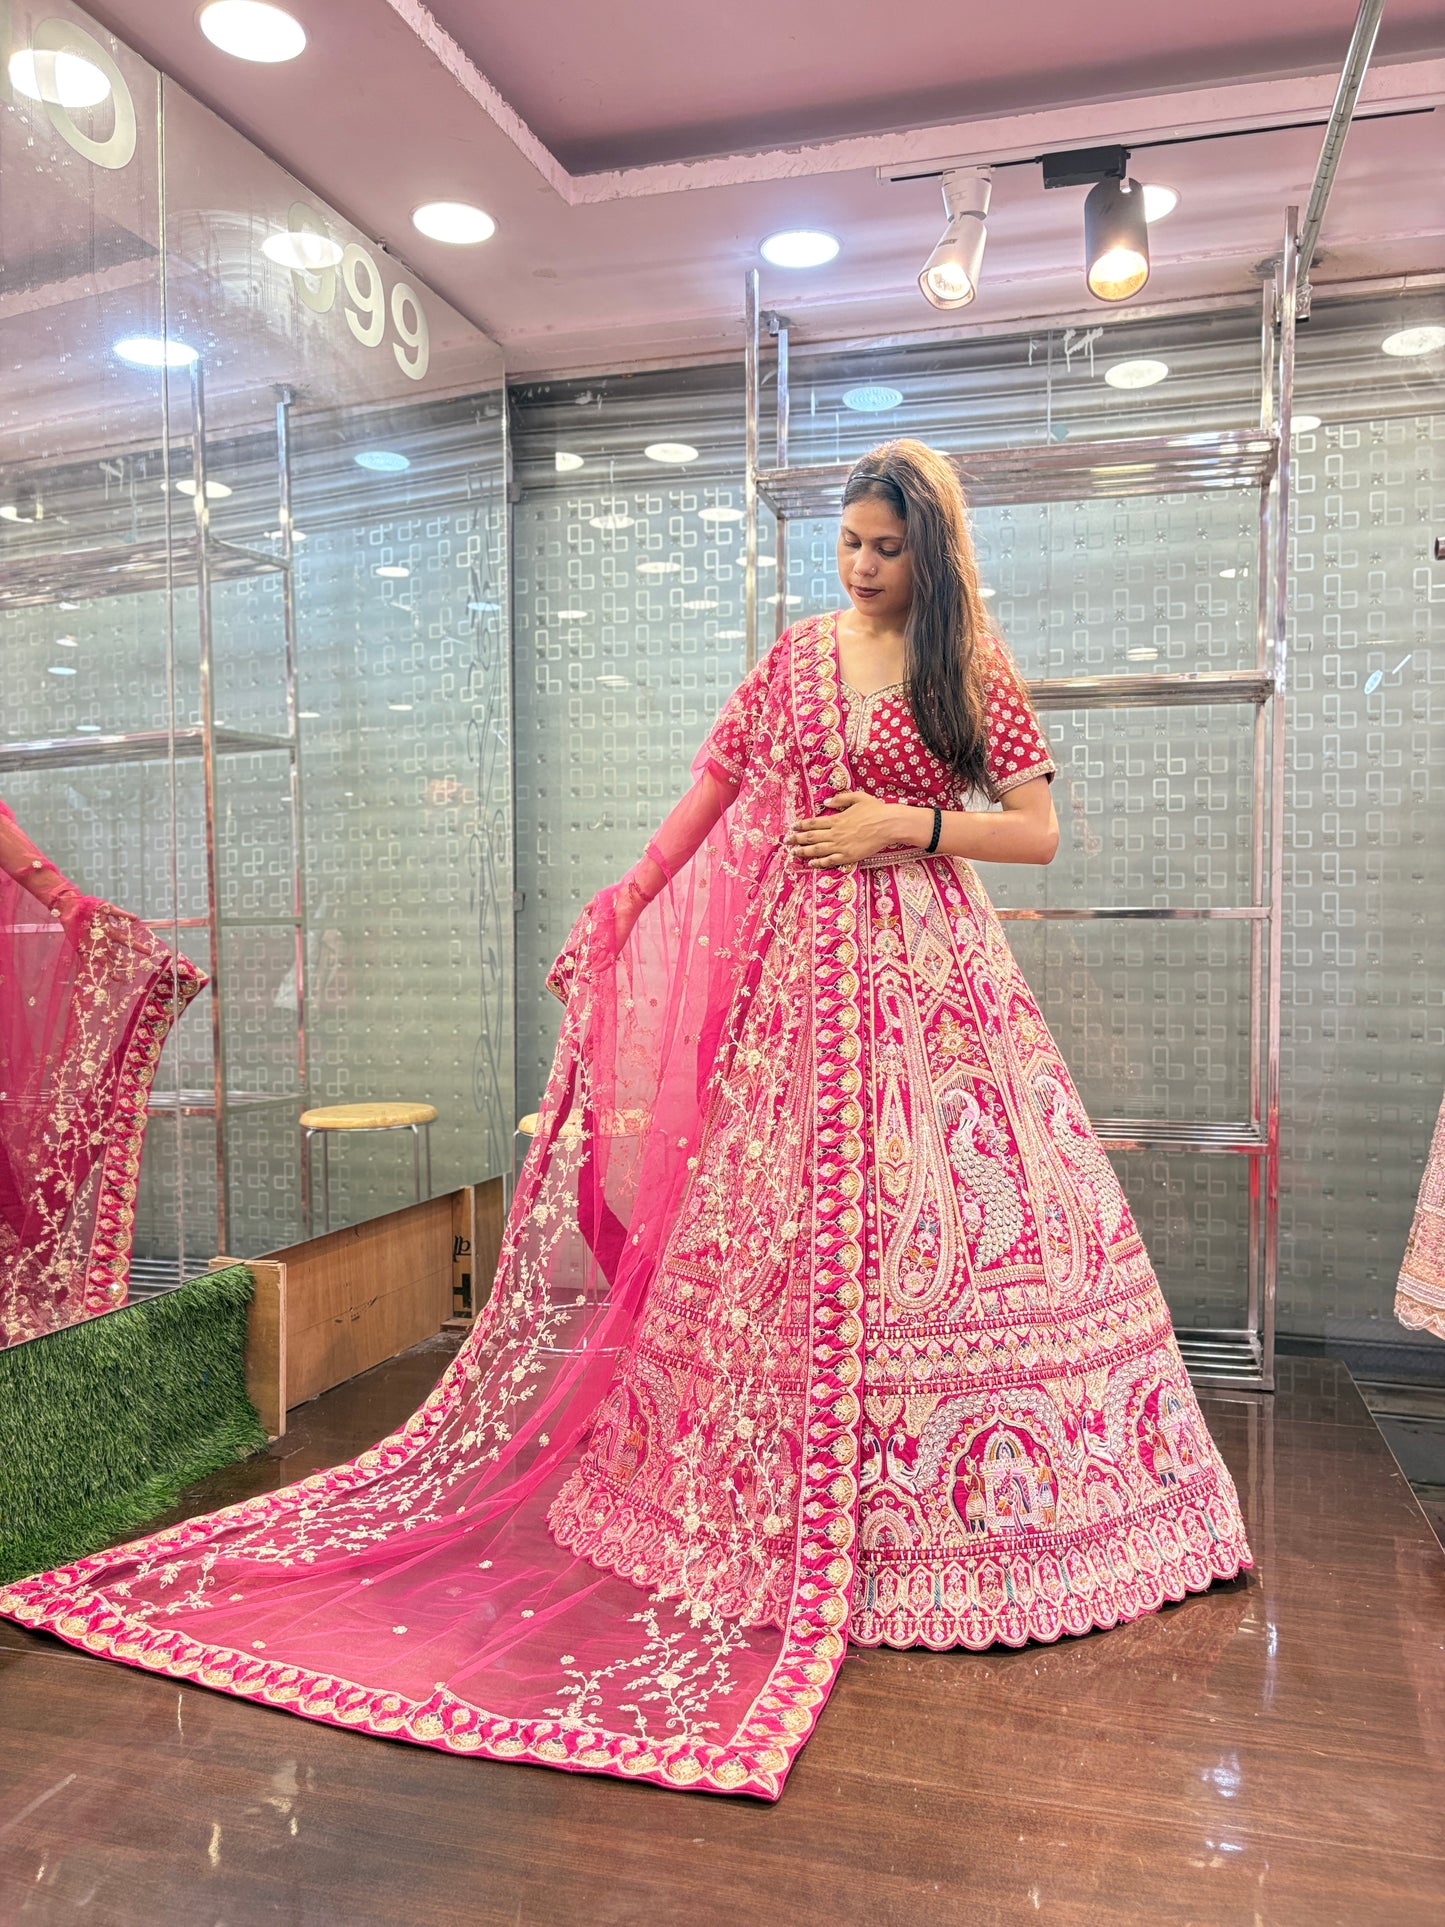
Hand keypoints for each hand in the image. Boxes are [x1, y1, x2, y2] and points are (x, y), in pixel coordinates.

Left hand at [786, 790, 906, 867]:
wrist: (888, 825)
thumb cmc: (876, 809)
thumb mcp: (858, 797)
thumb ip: (841, 798)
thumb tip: (826, 801)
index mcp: (836, 819)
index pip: (813, 823)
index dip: (801, 825)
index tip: (792, 826)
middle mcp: (835, 833)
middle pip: (811, 837)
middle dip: (796, 839)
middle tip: (786, 841)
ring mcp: (840, 846)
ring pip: (816, 850)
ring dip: (803, 851)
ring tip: (793, 852)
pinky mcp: (847, 856)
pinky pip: (829, 861)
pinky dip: (818, 862)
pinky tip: (810, 863)